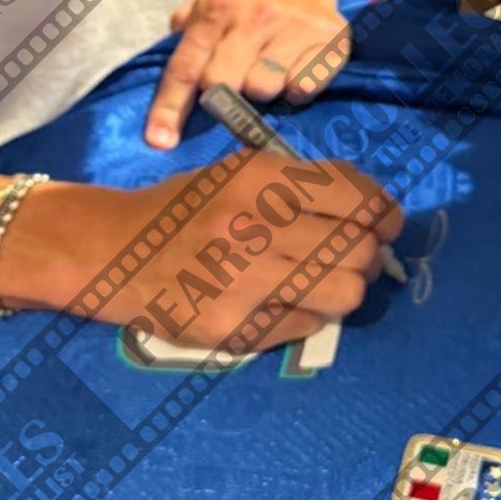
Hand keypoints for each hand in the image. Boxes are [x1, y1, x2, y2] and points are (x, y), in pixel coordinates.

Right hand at [0, 151, 400, 352]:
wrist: (113, 251)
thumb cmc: (185, 207)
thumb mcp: (238, 173)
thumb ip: (299, 184)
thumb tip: (373, 209)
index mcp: (259, 177)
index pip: (356, 195)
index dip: (385, 211)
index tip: (387, 221)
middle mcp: (254, 224)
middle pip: (359, 247)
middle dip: (370, 253)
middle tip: (359, 256)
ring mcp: (244, 278)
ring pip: (345, 291)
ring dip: (347, 288)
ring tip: (329, 282)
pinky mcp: (234, 326)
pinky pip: (308, 326)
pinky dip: (311, 316)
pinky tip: (288, 302)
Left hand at [145, 0, 351, 148]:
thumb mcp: (205, 1)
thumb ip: (182, 39)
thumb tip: (167, 91)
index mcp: (217, 6)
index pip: (186, 66)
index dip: (169, 107)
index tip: (159, 142)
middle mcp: (255, 15)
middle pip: (224, 84)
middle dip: (222, 97)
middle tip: (231, 89)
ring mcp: (294, 26)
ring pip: (264, 89)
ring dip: (261, 92)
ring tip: (266, 74)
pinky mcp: (331, 38)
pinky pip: (305, 88)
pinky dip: (296, 89)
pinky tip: (295, 72)